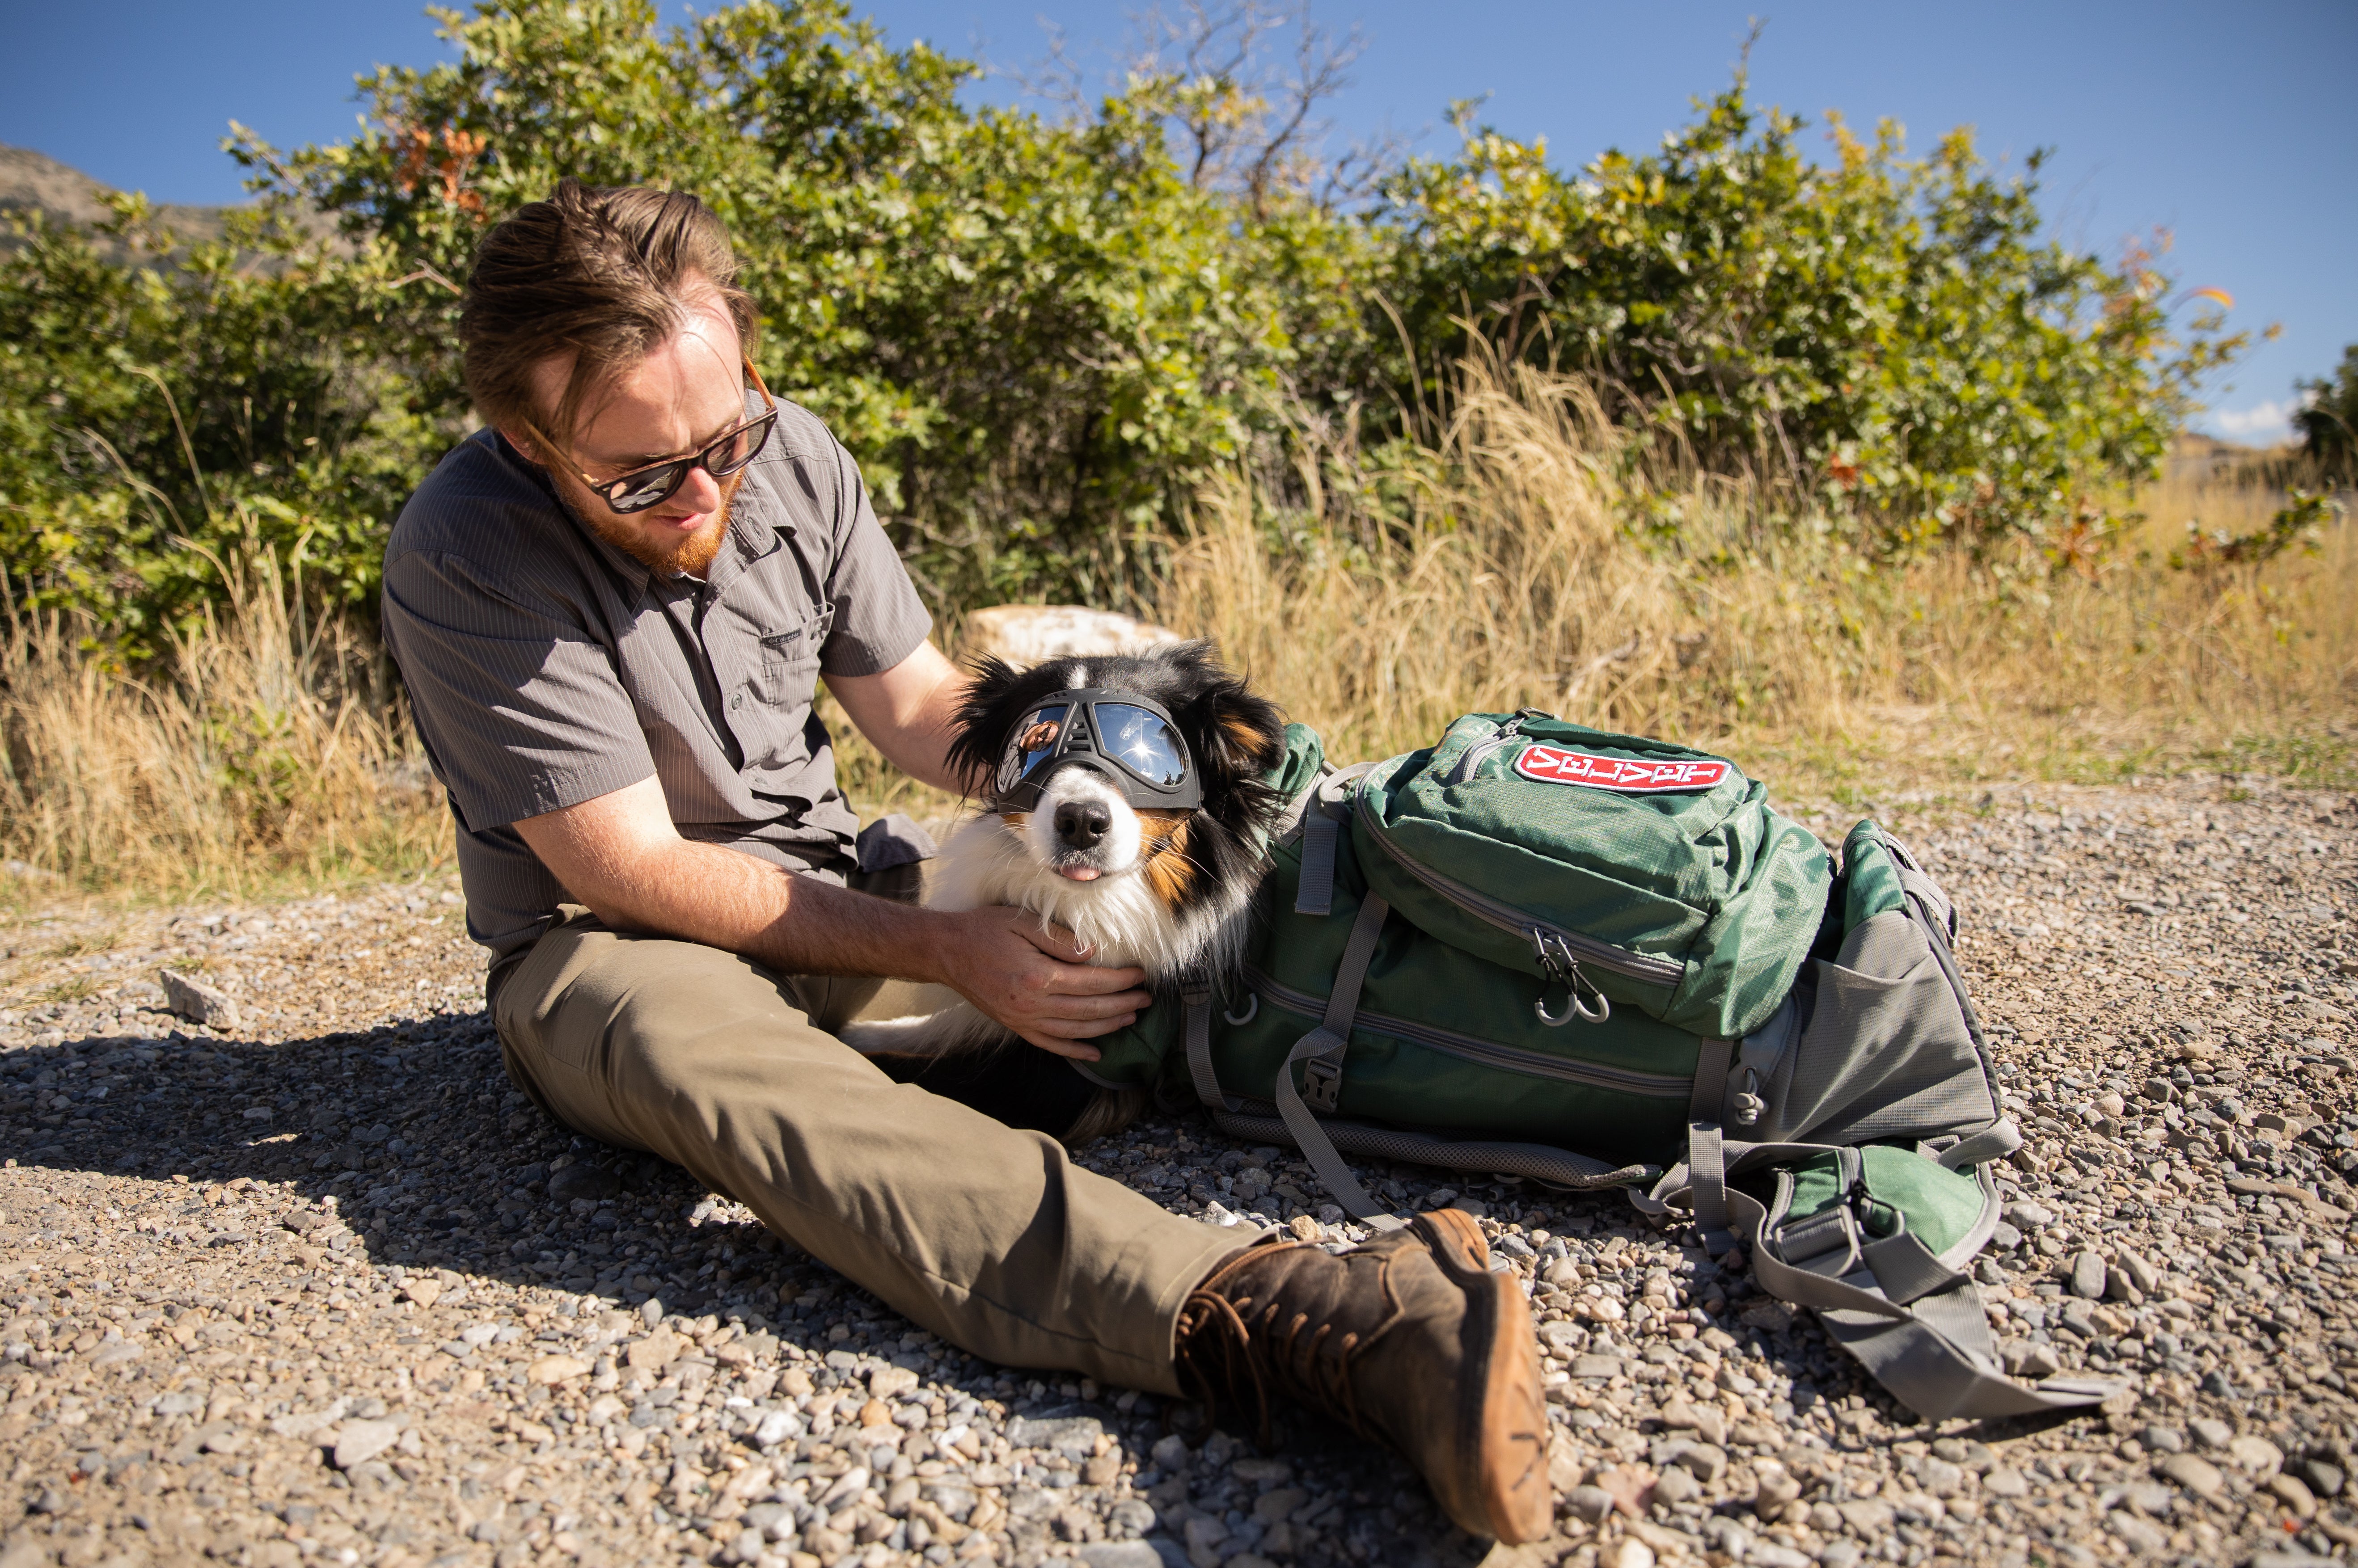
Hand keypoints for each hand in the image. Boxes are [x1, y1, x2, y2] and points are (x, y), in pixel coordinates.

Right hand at [934, 906, 1149, 1061]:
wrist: (946, 952)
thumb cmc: (984, 931)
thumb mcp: (1023, 923)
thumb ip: (1060, 940)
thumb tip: (1093, 954)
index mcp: (1038, 976)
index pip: (1092, 982)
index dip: (1121, 980)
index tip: (1141, 975)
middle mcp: (1032, 1004)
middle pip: (1089, 1009)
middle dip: (1123, 1005)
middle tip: (1147, 999)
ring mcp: (1023, 1019)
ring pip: (1075, 1030)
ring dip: (1107, 1026)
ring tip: (1131, 1018)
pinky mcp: (1015, 1026)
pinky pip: (1050, 1044)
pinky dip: (1075, 1050)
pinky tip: (1096, 1052)